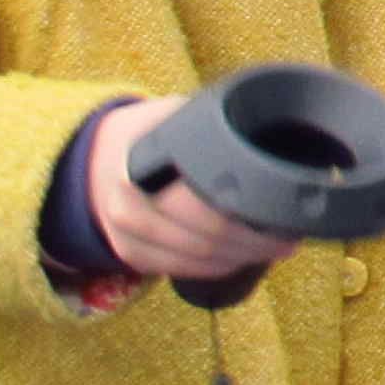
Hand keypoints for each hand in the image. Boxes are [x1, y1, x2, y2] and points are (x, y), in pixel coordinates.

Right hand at [88, 94, 301, 286]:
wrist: (94, 159)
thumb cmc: (151, 132)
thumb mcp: (177, 114)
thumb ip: (214, 124)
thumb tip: (275, 126)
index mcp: (144, 161)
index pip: (207, 197)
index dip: (251, 209)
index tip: (284, 211)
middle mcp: (128, 202)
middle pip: (207, 235)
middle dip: (256, 241)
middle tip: (290, 236)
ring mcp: (124, 234)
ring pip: (197, 259)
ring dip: (241, 257)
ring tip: (275, 247)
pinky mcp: (128, 254)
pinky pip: (179, 270)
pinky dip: (215, 267)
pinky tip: (241, 256)